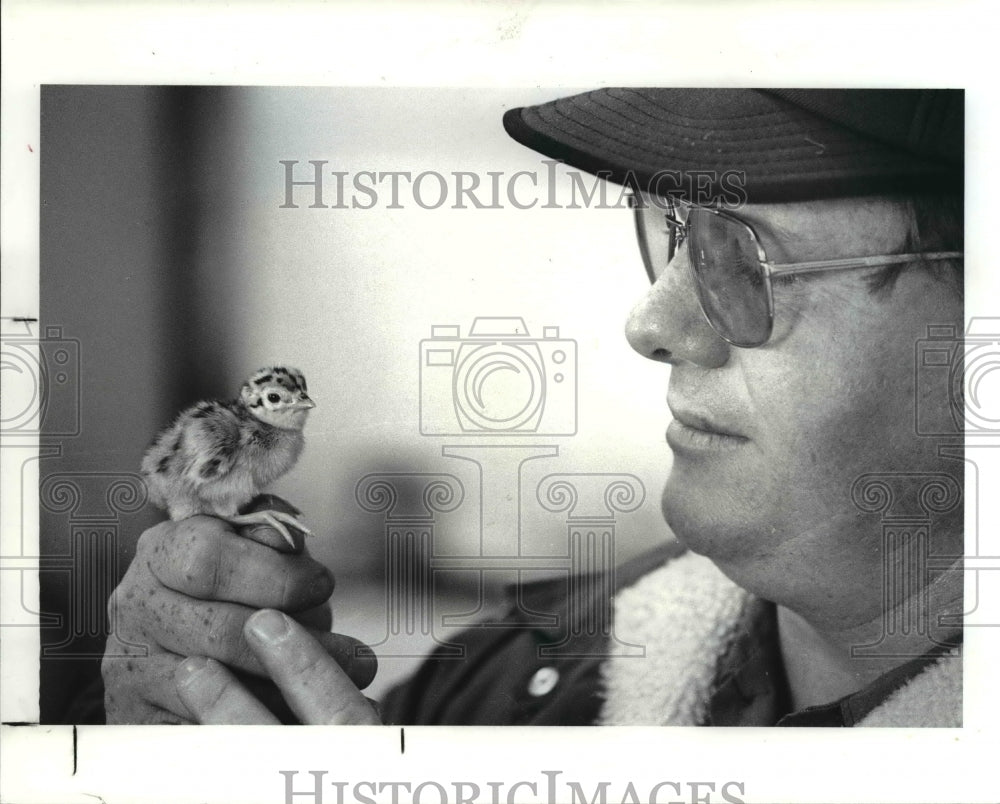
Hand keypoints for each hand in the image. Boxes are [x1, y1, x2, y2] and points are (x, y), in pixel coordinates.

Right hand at [102, 497, 375, 723]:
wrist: (171, 644)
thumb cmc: (227, 586)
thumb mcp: (246, 545)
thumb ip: (268, 534)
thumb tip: (290, 539)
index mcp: (159, 552)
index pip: (209, 559)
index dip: (276, 574)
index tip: (321, 585)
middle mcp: (134, 607)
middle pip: (224, 630)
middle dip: (301, 642)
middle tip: (353, 651)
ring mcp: (132, 667)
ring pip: (221, 687)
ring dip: (293, 688)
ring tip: (347, 682)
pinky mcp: (142, 720)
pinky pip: (209, 728)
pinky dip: (263, 724)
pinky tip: (303, 714)